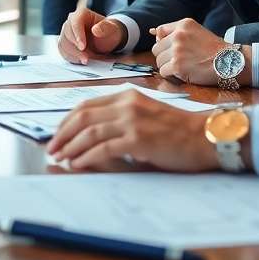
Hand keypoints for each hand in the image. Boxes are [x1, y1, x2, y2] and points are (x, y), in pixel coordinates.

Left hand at [47, 89, 215, 171]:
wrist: (206, 136)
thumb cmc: (178, 131)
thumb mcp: (145, 116)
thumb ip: (121, 121)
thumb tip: (92, 137)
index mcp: (127, 95)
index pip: (86, 105)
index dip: (67, 121)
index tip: (57, 135)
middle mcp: (127, 104)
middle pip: (82, 117)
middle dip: (62, 134)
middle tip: (52, 148)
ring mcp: (132, 120)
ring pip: (90, 132)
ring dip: (71, 147)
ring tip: (62, 158)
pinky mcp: (138, 139)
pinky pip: (104, 148)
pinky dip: (87, 157)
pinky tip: (79, 164)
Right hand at [58, 6, 125, 64]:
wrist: (105, 39)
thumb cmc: (108, 32)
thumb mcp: (112, 29)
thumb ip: (106, 28)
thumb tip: (96, 30)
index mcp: (81, 13)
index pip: (76, 23)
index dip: (78, 35)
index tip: (82, 47)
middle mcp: (71, 21)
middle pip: (67, 34)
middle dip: (75, 48)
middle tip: (86, 58)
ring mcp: (66, 32)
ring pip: (63, 43)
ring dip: (73, 54)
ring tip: (84, 60)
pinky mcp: (65, 43)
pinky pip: (62, 50)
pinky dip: (70, 57)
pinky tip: (79, 60)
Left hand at [150, 19, 247, 85]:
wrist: (229, 62)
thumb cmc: (215, 49)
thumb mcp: (198, 32)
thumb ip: (178, 32)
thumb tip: (153, 33)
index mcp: (184, 25)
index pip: (160, 31)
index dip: (162, 42)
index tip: (170, 48)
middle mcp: (179, 35)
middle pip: (156, 48)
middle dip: (165, 56)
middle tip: (178, 60)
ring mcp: (177, 51)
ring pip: (159, 61)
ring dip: (168, 66)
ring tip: (182, 67)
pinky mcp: (177, 65)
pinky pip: (163, 72)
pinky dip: (171, 75)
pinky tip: (183, 73)